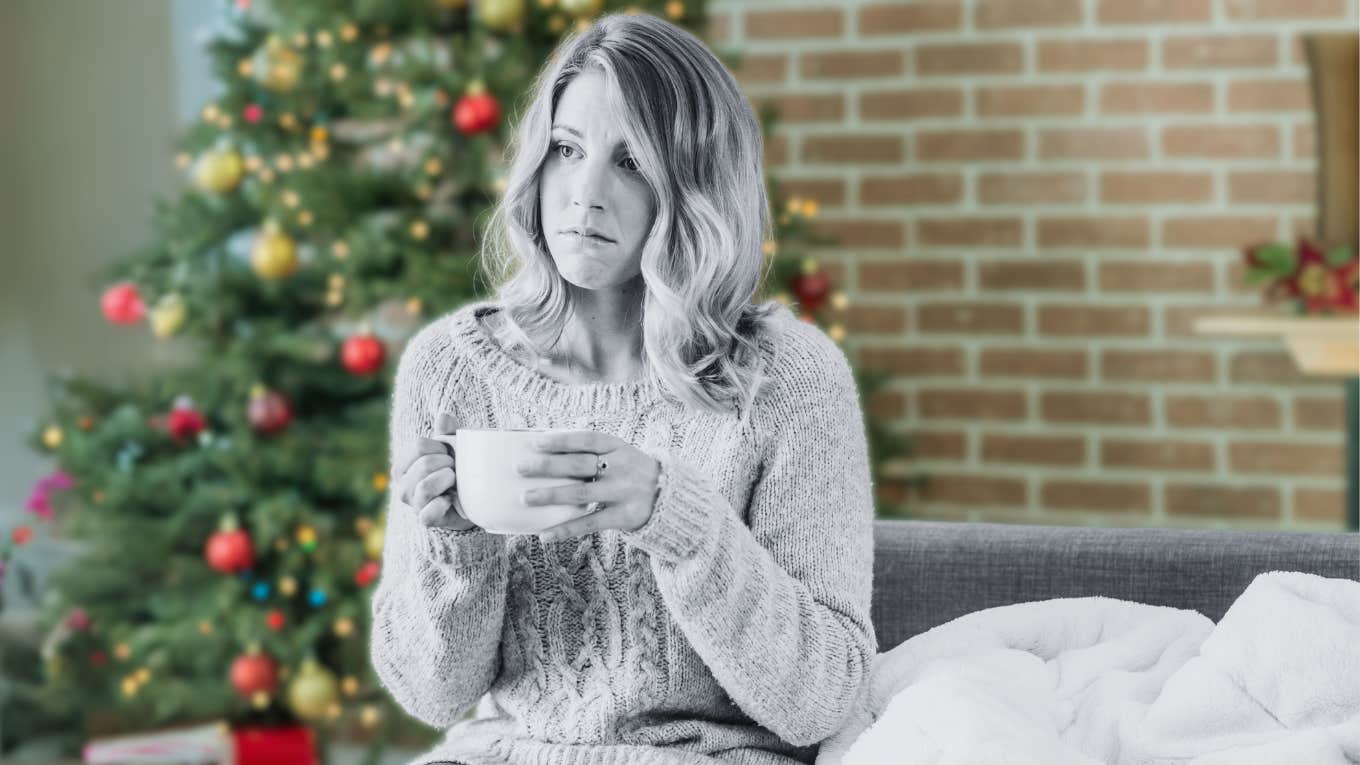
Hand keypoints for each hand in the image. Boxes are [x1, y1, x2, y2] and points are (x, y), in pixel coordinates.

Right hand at [391, 412, 476, 530]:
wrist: (468, 501)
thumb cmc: (455, 471)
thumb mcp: (453, 450)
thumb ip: (447, 433)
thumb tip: (444, 416)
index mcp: (403, 465)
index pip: (419, 445)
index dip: (440, 446)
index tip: (448, 453)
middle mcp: (402, 485)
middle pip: (424, 464)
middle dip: (447, 463)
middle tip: (455, 469)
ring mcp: (412, 504)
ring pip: (425, 487)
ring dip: (447, 480)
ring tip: (454, 481)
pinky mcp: (425, 520)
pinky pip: (429, 512)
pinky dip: (443, 504)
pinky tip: (451, 499)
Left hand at [517, 429, 660, 541]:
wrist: (670, 497)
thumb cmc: (630, 472)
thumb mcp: (619, 455)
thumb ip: (591, 453)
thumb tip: (546, 453)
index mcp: (619, 447)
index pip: (586, 440)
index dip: (561, 440)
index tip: (535, 442)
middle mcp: (622, 467)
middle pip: (579, 465)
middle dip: (548, 466)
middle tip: (520, 468)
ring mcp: (623, 492)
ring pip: (582, 493)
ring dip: (551, 495)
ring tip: (525, 498)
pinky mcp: (624, 517)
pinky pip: (590, 523)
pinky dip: (566, 529)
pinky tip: (545, 535)